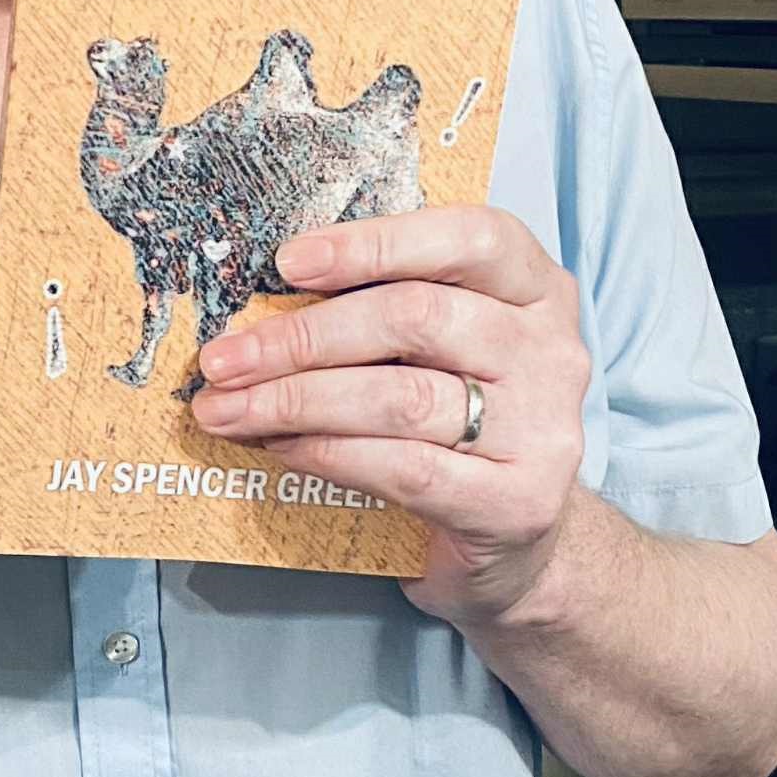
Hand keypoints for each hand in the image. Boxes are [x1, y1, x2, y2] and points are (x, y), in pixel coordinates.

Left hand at [190, 205, 590, 626]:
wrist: (518, 538)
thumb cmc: (458, 411)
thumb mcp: (438, 343)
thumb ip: (377, 304)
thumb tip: (259, 302)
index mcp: (534, 284)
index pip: (464, 237)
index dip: (371, 244)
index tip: (286, 263)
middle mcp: (552, 348)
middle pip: (415, 318)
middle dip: (302, 337)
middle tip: (224, 358)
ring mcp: (543, 428)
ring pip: (401, 397)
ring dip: (295, 401)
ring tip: (227, 409)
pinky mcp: (519, 502)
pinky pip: (404, 468)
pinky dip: (327, 453)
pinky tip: (280, 447)